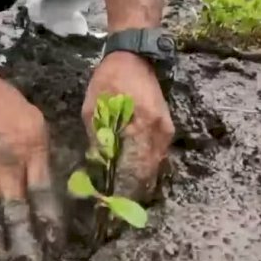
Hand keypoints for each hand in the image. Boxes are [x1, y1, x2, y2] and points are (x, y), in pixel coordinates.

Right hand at [0, 71, 60, 260]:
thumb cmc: (2, 100)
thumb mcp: (34, 121)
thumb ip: (40, 153)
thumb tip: (42, 183)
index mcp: (32, 149)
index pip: (44, 192)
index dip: (47, 218)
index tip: (52, 241)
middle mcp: (8, 162)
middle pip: (17, 207)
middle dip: (23, 236)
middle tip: (29, 259)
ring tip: (1, 254)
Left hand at [82, 51, 173, 202]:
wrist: (135, 56)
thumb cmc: (110, 78)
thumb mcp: (93, 106)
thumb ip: (96, 136)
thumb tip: (96, 164)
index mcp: (139, 124)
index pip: (132, 166)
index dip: (121, 186)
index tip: (109, 202)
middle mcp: (157, 131)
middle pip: (146, 171)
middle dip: (131, 189)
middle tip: (116, 204)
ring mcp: (165, 130)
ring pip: (154, 166)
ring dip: (140, 180)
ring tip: (123, 194)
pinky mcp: (167, 128)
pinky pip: (158, 155)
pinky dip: (146, 166)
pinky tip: (133, 175)